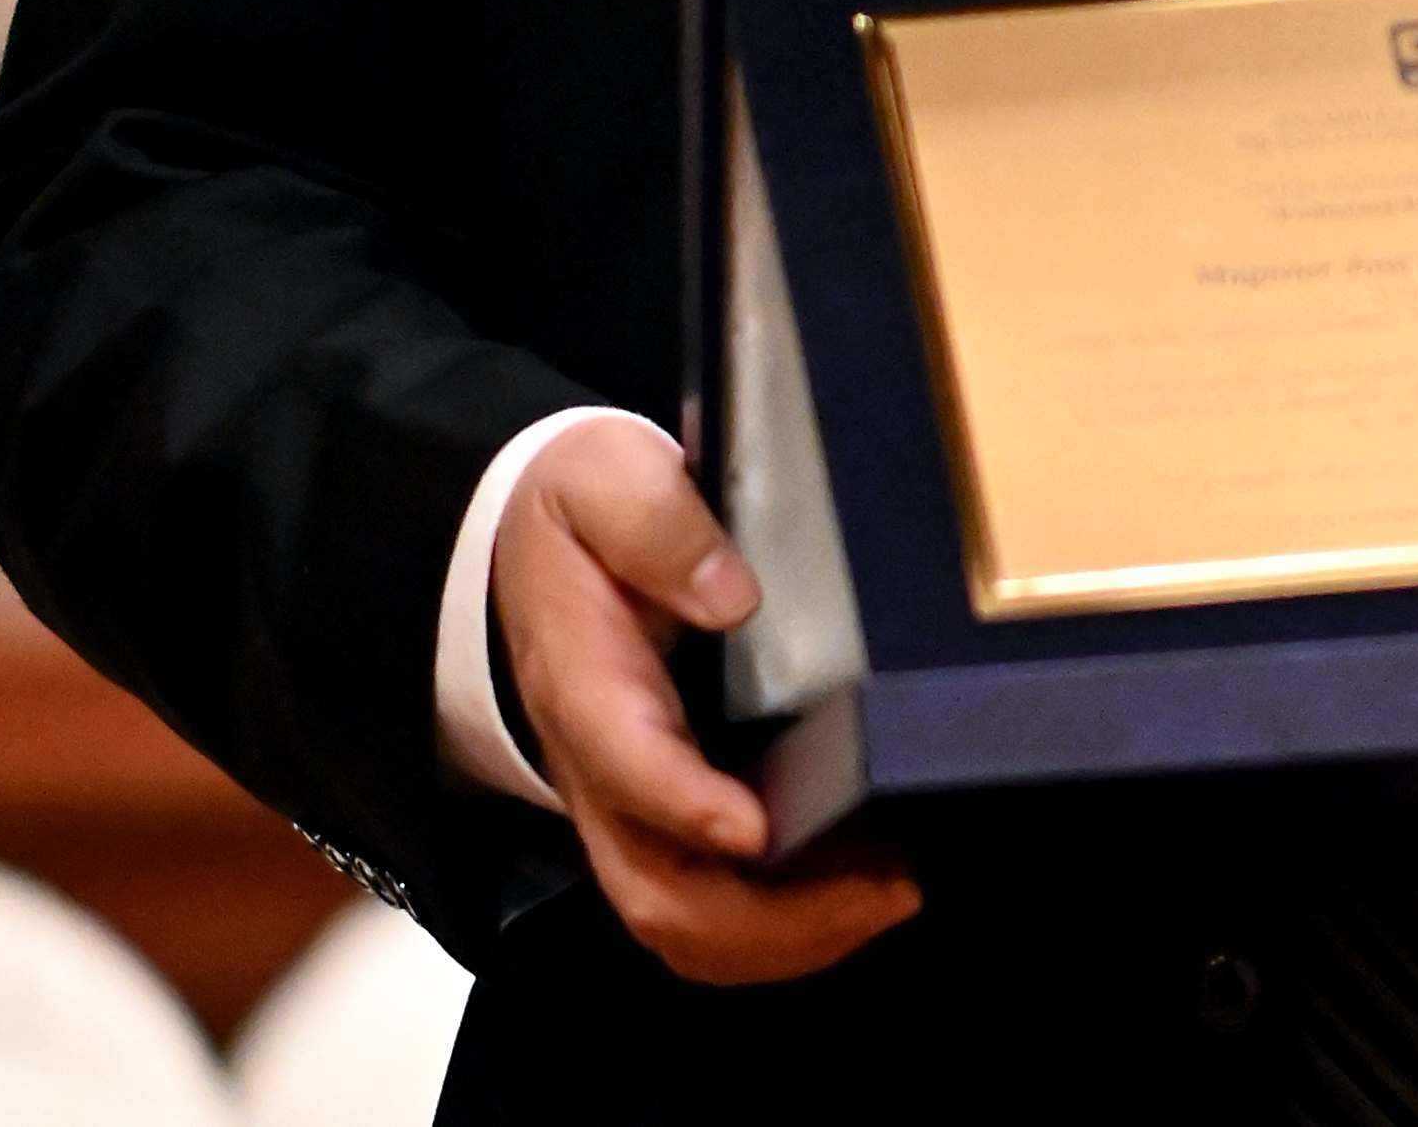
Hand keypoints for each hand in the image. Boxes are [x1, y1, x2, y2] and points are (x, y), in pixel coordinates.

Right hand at [492, 424, 923, 984]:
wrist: (527, 539)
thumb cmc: (580, 508)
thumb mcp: (604, 477)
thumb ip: (658, 524)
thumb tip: (732, 593)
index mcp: (584, 683)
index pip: (625, 764)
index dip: (687, 806)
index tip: (760, 825)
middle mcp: (598, 769)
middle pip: (656, 890)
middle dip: (767, 918)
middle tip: (886, 892)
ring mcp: (625, 806)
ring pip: (681, 922)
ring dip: (784, 940)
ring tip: (889, 903)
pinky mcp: (658, 818)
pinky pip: (705, 908)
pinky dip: (780, 929)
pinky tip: (859, 897)